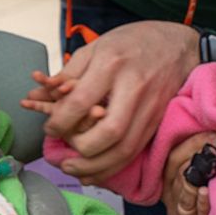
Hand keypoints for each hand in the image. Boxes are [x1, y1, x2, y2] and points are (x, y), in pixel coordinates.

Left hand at [28, 21, 198, 183]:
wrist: (178, 45)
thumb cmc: (133, 42)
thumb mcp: (97, 47)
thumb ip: (67, 73)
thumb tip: (37, 93)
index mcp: (112, 64)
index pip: (81, 102)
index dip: (60, 121)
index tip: (49, 128)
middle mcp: (133, 87)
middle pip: (108, 132)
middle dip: (81, 150)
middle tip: (62, 153)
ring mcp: (150, 107)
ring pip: (125, 148)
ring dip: (96, 167)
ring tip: (73, 170)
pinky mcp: (158, 121)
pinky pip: (135, 151)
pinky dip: (113, 166)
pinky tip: (95, 172)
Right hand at [160, 132, 215, 214]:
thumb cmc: (214, 198)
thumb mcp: (204, 175)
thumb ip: (203, 156)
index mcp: (169, 181)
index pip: (172, 157)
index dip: (193, 143)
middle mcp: (171, 198)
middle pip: (178, 173)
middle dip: (199, 154)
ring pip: (183, 193)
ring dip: (198, 176)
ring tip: (213, 162)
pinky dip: (201, 203)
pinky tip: (207, 192)